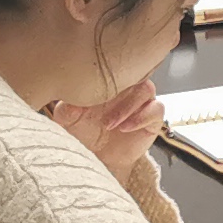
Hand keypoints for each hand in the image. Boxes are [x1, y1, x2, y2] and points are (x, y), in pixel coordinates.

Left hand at [51, 78, 165, 184]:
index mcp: (108, 81)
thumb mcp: (68, 120)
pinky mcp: (153, 118)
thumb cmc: (84, 134)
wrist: (99, 159)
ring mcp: (142, 102)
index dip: (103, 74)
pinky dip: (141, 117)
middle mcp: (127, 88)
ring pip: (146, 88)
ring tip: (109, 124)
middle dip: (117, 88)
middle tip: (99, 106)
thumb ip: (66, 108)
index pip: (114, 64)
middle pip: (134, 71)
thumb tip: (70, 102)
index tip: (88, 90)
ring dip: (128, 106)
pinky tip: (124, 128)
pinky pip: (156, 109)